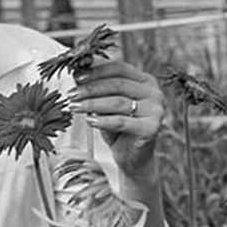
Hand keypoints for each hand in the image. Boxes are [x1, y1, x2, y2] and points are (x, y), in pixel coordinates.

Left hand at [70, 60, 164, 176]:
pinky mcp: (151, 128)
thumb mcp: (107, 105)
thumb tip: (76, 71)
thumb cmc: (119, 129)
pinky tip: (89, 121)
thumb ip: (99, 88)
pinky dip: (103, 121)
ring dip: (92, 104)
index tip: (76, 77)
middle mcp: (154, 93)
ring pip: (118, 102)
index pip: (119, 68)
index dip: (96, 71)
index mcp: (145, 81)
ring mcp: (155, 110)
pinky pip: (122, 121)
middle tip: (71, 95)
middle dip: (90, 89)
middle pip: (117, 84)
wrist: (133, 158)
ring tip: (74, 107)